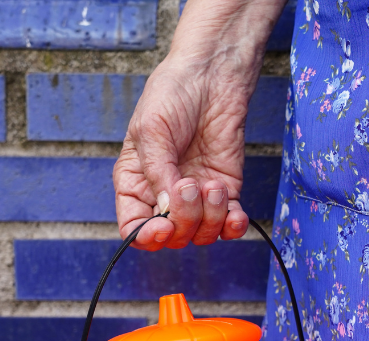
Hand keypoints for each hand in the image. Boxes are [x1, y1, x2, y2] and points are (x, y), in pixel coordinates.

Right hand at [113, 55, 250, 249]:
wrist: (213, 75)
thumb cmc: (173, 95)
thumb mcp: (152, 131)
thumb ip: (157, 172)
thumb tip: (166, 210)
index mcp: (135, 185)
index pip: (134, 229)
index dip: (146, 237)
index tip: (162, 226)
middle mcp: (163, 197)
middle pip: (171, 237)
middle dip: (184, 219)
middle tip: (190, 185)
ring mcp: (196, 199)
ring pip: (200, 235)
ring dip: (209, 218)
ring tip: (212, 185)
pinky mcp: (224, 193)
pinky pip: (228, 226)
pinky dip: (232, 227)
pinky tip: (234, 213)